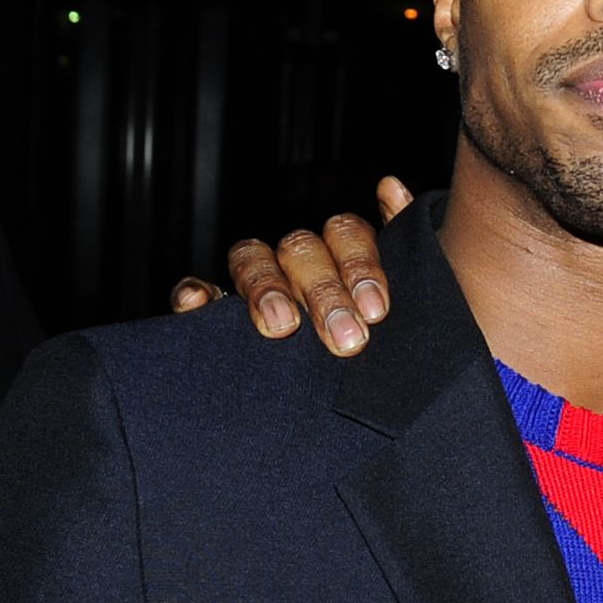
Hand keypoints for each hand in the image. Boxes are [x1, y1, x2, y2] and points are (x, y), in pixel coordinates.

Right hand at [168, 176, 413, 351]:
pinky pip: (196, 293)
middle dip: (324, 293)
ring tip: (280, 326)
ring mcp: (256, 285)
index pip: (346, 234)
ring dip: (265, 287)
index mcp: (342, 256)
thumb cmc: (380, 346)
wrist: (351, 415)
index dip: (360, 265)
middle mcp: (298, 264)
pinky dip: (193, 294)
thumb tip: (392, 187)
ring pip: (251, 259)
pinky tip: (198, 303)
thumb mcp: (409, 304)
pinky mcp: (215, 315)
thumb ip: (406, 247)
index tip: (377, 311)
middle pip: (302, 250)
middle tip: (347, 340)